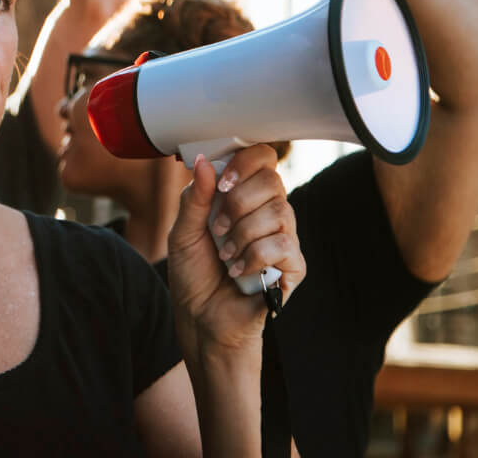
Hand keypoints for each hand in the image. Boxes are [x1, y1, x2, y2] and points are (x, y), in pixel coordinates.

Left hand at [168, 147, 304, 356]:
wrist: (201, 318)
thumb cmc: (193, 274)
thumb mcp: (183, 232)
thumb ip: (194, 197)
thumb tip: (203, 161)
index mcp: (243, 197)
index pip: (262, 159)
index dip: (245, 163)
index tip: (222, 183)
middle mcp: (269, 213)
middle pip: (272, 181)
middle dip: (238, 203)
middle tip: (218, 228)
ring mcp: (284, 239)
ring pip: (279, 212)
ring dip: (242, 234)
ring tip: (224, 256)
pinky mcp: (294, 267)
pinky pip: (284, 246)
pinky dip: (254, 257)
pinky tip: (238, 271)